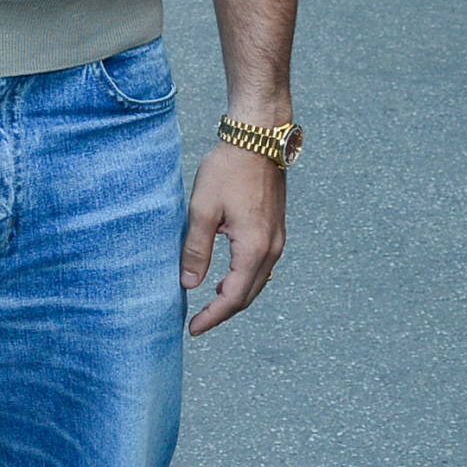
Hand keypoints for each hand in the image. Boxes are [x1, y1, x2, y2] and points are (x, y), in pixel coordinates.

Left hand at [179, 140, 287, 335]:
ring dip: (235, 296)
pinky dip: (244, 279)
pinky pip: (262, 265)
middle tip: (198, 322)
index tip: (193, 329)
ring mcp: (277, 238)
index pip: (234, 297)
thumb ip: (196, 250)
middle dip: (223, 312)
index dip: (213, 317)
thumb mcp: (202, 209)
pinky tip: (227, 277)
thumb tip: (189, 284)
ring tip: (209, 304)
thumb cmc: (228, 168)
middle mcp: (272, 247)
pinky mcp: (276, 228)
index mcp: (254, 247)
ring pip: (257, 281)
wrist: (258, 137)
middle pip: (249, 294)